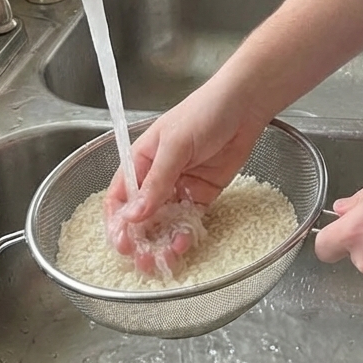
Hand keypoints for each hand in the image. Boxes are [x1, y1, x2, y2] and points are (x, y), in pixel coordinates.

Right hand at [102, 77, 265, 272]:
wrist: (245, 105)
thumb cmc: (205, 111)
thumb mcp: (175, 144)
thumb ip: (157, 181)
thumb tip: (133, 216)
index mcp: (141, 161)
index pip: (120, 197)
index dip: (117, 222)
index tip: (123, 243)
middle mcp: (157, 178)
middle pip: (140, 217)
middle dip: (139, 239)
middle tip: (144, 257)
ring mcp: (180, 187)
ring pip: (164, 223)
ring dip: (162, 242)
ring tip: (166, 256)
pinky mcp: (202, 194)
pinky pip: (188, 220)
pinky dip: (184, 234)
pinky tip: (185, 242)